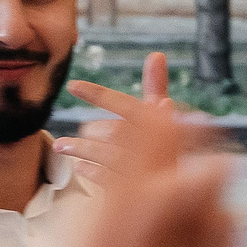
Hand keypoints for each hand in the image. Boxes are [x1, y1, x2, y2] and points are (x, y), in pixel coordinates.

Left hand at [60, 53, 181, 180]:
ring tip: (61, 147)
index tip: (73, 86)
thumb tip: (156, 53)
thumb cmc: (175, 149)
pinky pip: (106, 180)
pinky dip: (90, 171)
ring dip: (81, 149)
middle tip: (82, 130)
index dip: (101, 95)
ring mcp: (148, 173)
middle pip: (114, 133)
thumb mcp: (168, 118)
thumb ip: (158, 87)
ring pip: (106, 156)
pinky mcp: (136, 193)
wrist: (184, 191)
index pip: (130, 107)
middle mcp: (158, 148)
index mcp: (164, 125)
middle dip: (93, 130)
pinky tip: (79, 167)